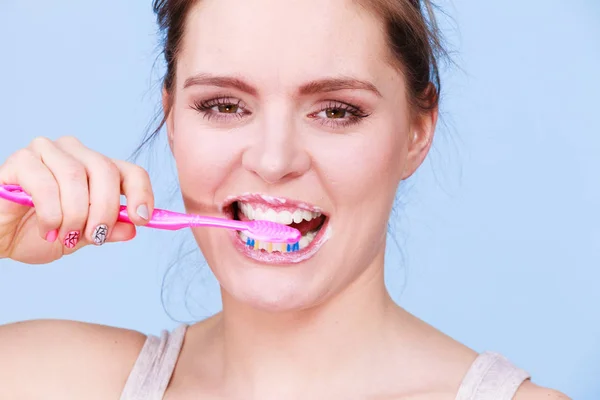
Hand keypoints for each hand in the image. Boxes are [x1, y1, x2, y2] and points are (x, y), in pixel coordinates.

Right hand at [0, 136, 153, 263]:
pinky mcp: (20, 161)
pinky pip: (45, 184)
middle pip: (106, 171)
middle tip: (95, 236)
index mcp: (95, 168)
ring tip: (64, 236)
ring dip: (75, 215)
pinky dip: (52, 214)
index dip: (141, 194)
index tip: (142, 219)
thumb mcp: (80, 238)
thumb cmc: (36, 232)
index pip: (130, 171)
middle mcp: (74, 152)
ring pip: (76, 177)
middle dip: (105, 210)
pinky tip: (48, 230)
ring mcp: (46, 152)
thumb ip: (106, 230)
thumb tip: (133, 228)